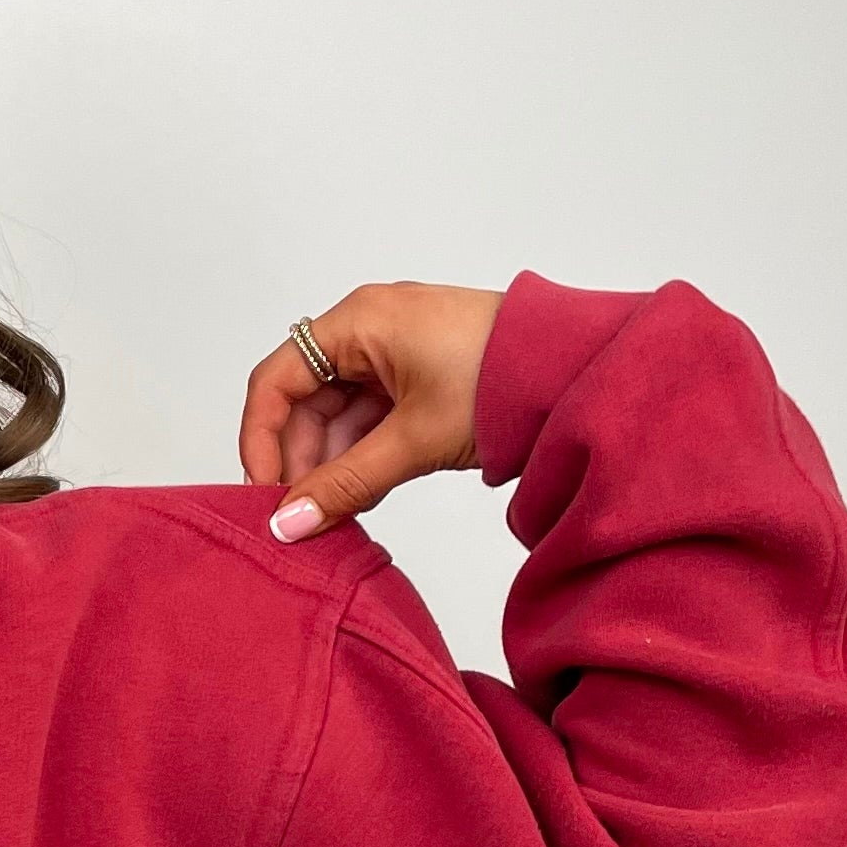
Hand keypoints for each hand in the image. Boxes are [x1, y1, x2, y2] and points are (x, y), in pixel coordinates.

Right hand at [238, 282, 502, 541]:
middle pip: (304, 401)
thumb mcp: (413, 441)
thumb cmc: (505, 379)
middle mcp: (369, 328)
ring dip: (334, 464)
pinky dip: (363, 455)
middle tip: (307, 516)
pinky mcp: (418, 373)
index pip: (276, 381)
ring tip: (341, 511)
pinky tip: (366, 493)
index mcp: (359, 322)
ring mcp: (394, 350)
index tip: (266, 495)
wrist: (585, 369)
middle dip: (303, 460)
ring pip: (336, 414)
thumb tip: (289, 525)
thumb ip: (344, 485)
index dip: (261, 441)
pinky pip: (369, 417)